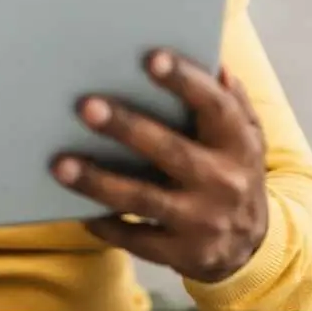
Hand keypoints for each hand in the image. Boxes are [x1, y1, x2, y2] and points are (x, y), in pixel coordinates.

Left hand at [52, 51, 267, 283]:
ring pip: (144, 198)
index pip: (214, 106)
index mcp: (238, 142)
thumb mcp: (246, 134)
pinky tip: (79, 210)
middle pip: (171, 150)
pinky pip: (137, 239)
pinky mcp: (184, 253)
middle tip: (86, 106)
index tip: (151, 58)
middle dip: (127, 128)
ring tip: (60, 164)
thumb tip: (217, 64)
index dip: (185, 80)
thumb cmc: (234, 170)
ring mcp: (203, 220)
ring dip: (99, 182)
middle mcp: (224, 181)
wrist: (251, 245)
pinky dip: (106, 224)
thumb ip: (231, 98)